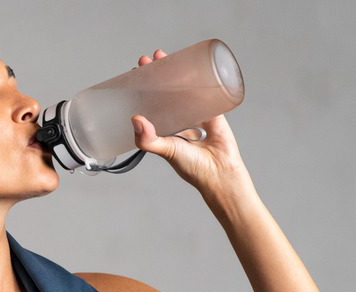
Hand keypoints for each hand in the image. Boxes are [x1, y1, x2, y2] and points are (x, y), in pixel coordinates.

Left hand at [132, 50, 248, 197]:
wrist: (221, 173)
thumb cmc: (192, 167)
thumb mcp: (165, 150)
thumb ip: (149, 139)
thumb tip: (135, 119)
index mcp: (163, 127)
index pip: (148, 102)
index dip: (141, 88)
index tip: (134, 73)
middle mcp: (177, 118)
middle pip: (164, 90)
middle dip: (155, 73)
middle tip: (147, 59)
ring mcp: (195, 113)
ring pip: (182, 87)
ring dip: (174, 70)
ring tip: (162, 56)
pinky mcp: (213, 110)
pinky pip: (205, 90)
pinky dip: (199, 77)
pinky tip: (193, 63)